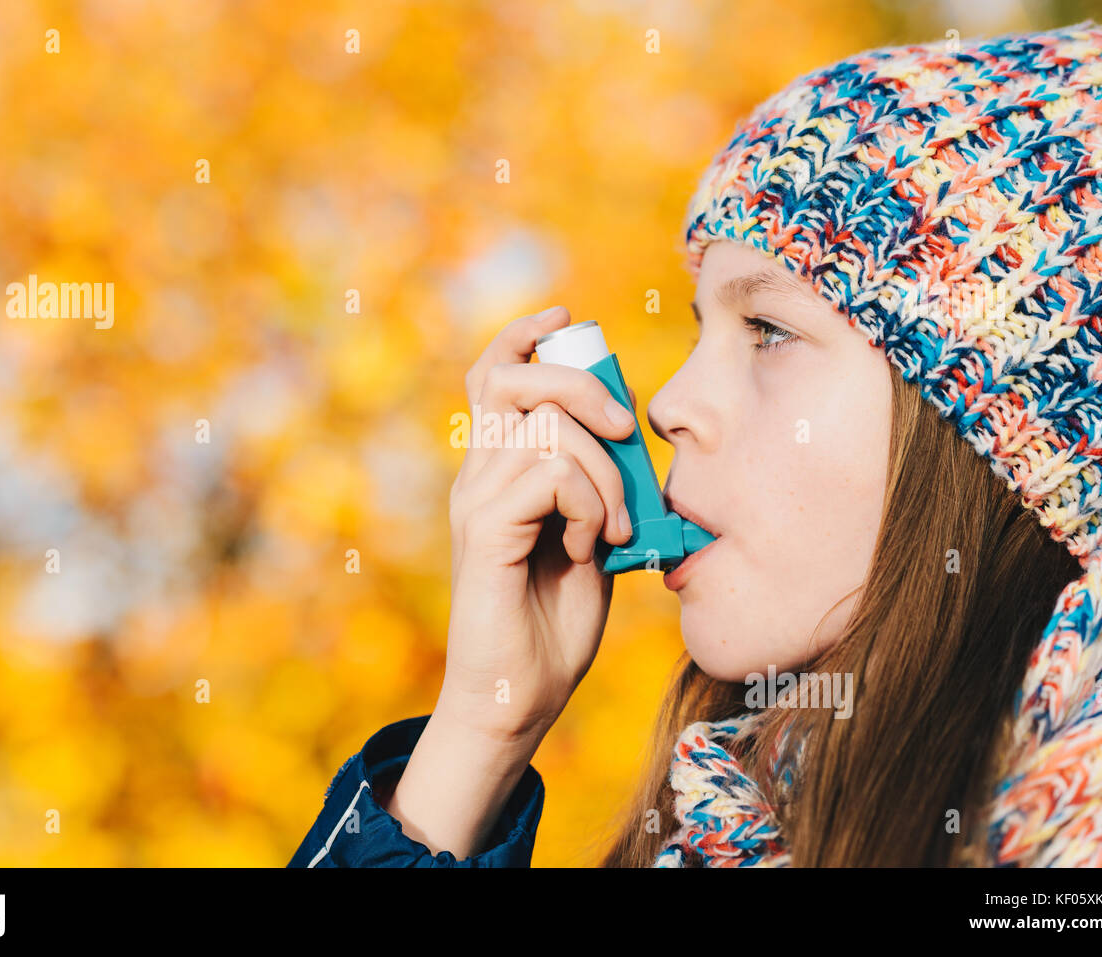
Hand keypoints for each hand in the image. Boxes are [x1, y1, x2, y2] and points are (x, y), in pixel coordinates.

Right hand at [440, 306, 636, 744]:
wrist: (517, 697)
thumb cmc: (554, 622)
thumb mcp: (591, 535)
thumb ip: (597, 483)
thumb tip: (626, 430)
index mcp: (496, 469)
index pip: (492, 373)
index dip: (524, 334)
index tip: (567, 318)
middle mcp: (477, 475)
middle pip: (513, 375)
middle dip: (582, 385)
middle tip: (624, 434)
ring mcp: (476, 500)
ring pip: (546, 427)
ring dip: (604, 472)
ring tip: (613, 528)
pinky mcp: (485, 531)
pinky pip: (549, 474)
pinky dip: (589, 504)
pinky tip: (588, 548)